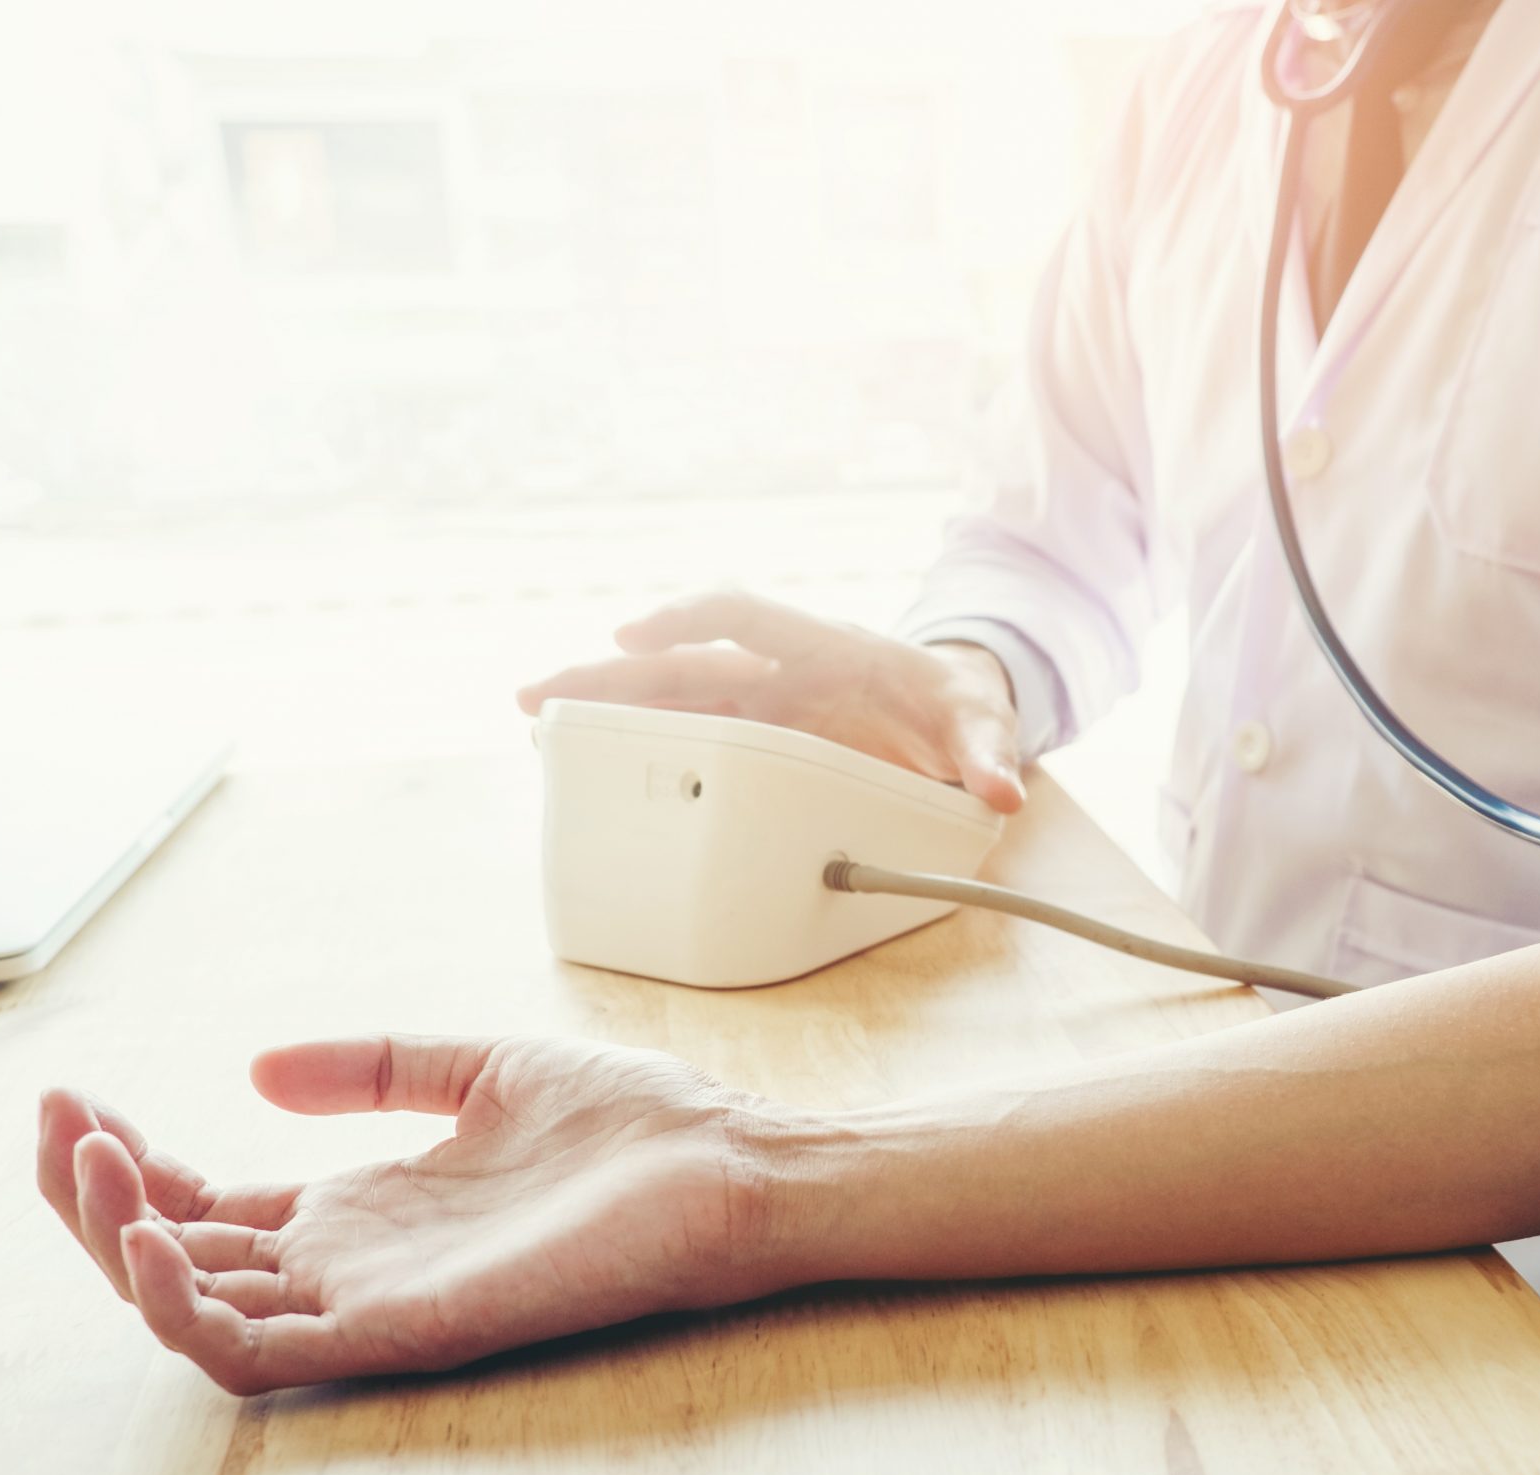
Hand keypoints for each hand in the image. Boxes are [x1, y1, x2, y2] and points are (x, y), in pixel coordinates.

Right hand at [35, 1037, 813, 1393]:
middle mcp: (355, 1265)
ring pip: (201, 1314)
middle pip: (183, 1256)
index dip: (133, 1163)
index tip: (83, 1102)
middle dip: (98, 1198)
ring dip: (125, 1248)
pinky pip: (268, 1356)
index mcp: (366, 1210)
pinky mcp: (414, 1330)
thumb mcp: (484, 1069)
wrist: (734, 1162)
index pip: (209, 1205)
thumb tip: (259, 1064)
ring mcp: (378, 1303)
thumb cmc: (637, 1126)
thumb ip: (377, 1066)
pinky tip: (159, 1243)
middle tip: (60, 1125)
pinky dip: (194, 1310)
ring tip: (95, 1168)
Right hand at [518, 590, 1027, 812]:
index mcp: (826, 648)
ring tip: (537, 725)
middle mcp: (778, 671)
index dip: (689, 619)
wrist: (950, 713)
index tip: (634, 634)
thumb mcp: (982, 724)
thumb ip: (988, 755)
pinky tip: (582, 763)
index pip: (747, 614)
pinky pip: (684, 738)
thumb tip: (1003, 793)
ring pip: (668, 700)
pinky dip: (636, 746)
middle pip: (682, 662)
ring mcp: (757, 706)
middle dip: (611, 675)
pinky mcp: (750, 742)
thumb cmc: (957, 708)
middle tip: (540, 695)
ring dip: (604, 708)